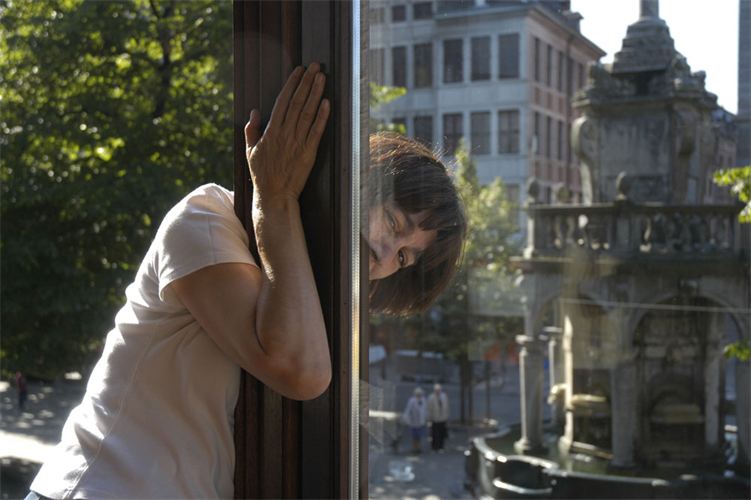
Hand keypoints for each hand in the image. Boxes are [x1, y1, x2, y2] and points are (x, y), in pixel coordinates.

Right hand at [244, 63, 329, 206]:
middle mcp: (284, 133)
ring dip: (316, 93)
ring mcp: (297, 142)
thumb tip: (254, 112)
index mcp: (270, 131)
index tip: (299, 70)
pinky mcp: (309, 153)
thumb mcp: (250, 151)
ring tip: (322, 77)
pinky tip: (327, 103)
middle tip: (315, 66)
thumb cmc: (262, 174)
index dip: (292, 84)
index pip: (283, 101)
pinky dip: (322, 117)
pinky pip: (317, 131)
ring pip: (308, 113)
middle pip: (297, 102)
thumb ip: (251, 130)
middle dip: (307, 82)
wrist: (274, 195)